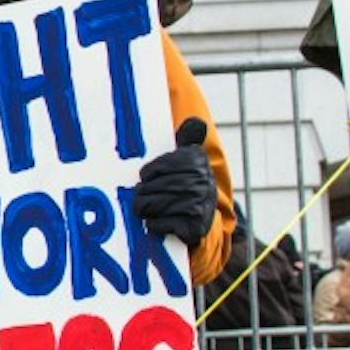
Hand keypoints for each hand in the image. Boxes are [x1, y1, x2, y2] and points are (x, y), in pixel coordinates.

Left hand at [134, 118, 216, 247]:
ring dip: (146, 210)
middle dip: (143, 195)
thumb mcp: (189, 159)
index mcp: (195, 161)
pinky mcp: (193, 227)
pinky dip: (155, 225)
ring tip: (153, 208)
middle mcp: (198, 182)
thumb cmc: (189, 183)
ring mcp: (197, 205)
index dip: (147, 176)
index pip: (149, 170)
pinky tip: (162, 222)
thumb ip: (188, 139)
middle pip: (146, 189)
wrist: (207, 216)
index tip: (152, 177)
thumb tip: (197, 122)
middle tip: (148, 196)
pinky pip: (156, 225)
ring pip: (148, 206)